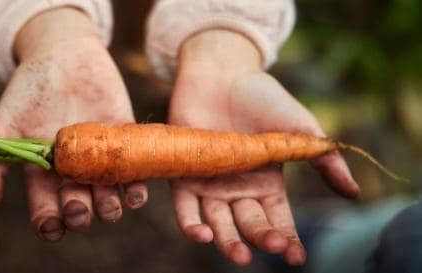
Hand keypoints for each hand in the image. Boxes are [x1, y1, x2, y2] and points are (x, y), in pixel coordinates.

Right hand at [0, 8, 147, 241]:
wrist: (63, 54)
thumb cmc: (28, 90)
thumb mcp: (5, 128)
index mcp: (44, 174)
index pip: (47, 212)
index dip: (50, 226)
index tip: (53, 227)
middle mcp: (73, 172)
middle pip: (79, 210)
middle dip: (79, 216)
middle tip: (78, 208)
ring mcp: (100, 159)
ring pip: (109, 200)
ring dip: (110, 210)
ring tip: (108, 206)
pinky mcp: (124, 143)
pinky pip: (135, 175)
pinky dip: (137, 190)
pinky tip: (135, 193)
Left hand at [168, 30, 359, 265]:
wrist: (221, 72)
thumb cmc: (263, 98)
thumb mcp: (301, 129)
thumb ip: (325, 160)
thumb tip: (354, 192)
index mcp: (267, 183)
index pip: (279, 220)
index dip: (288, 239)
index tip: (296, 257)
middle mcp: (238, 189)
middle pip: (250, 224)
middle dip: (261, 239)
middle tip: (270, 247)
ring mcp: (210, 183)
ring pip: (219, 223)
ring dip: (227, 242)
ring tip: (238, 254)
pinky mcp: (184, 174)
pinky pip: (185, 207)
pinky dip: (191, 224)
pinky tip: (202, 234)